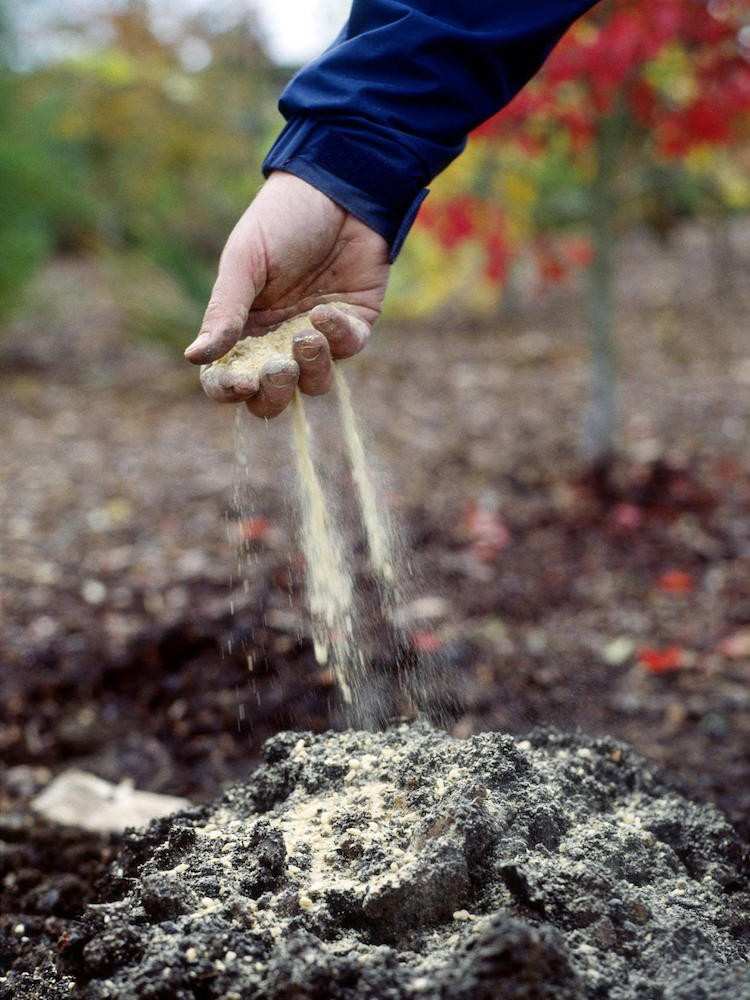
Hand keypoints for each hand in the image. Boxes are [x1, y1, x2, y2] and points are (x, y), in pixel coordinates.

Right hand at [185, 172, 389, 417]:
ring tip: (306, 336)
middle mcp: (279, 340)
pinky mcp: (355, 324)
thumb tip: (194, 358)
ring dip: (310, 368)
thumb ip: (223, 311)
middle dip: (275, 393)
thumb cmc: (281, 219)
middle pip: (273, 396)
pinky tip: (327, 312)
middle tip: (278, 368)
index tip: (241, 382)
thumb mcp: (244, 262)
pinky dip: (338, 338)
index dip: (231, 390)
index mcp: (243, 328)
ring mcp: (319, 337)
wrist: (337, 186)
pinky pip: (348, 349)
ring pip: (315, 383)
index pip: (229, 377)